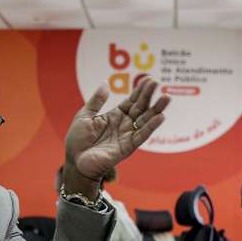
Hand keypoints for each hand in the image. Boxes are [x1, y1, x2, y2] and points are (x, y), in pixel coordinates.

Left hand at [61, 78, 168, 196]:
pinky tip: (160, 117)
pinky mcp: (127, 148)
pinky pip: (141, 136)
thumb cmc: (77, 141)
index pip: (131, 101)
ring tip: (167, 98)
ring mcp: (126, 136)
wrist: (75, 161)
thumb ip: (97, 100)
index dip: (140, 91)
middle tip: (158, 83)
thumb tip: (105, 83)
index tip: (149, 79)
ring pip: (145, 121)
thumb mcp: (85, 115)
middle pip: (141, 108)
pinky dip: (151, 127)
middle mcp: (123, 125)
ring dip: (156, 110)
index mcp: (114, 116)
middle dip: (149, 96)